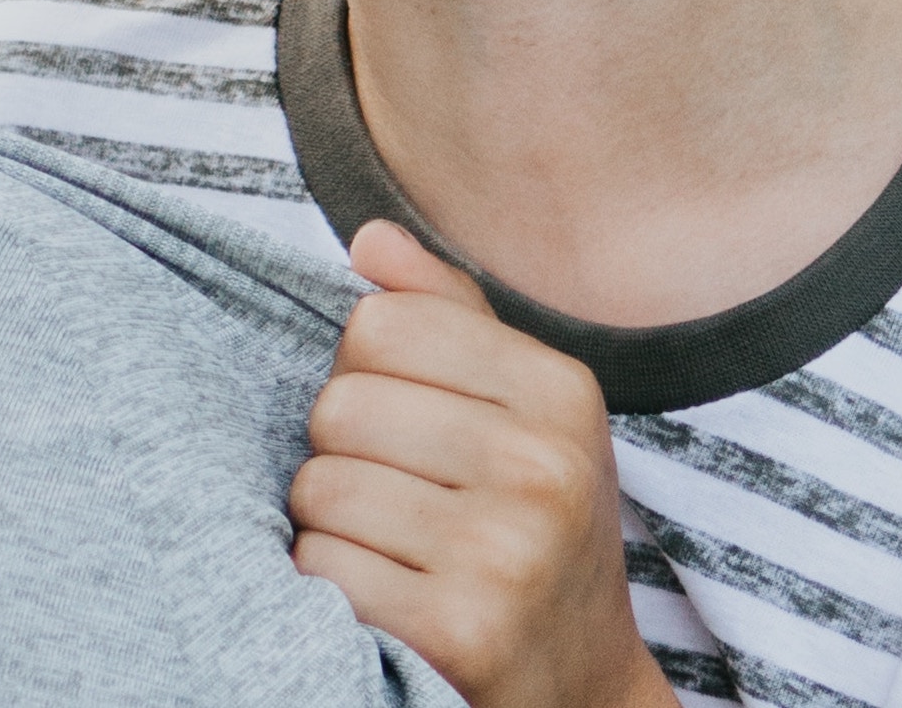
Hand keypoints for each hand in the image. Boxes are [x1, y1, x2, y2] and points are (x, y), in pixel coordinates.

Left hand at [290, 222, 674, 707]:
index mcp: (560, 391)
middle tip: (402, 499)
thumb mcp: (521, 411)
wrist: (583, 690)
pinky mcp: (463, 629)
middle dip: (344, 453)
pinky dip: (332, 586)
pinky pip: (321, 567)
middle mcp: (545, 465)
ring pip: (319, 487)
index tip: (410, 423)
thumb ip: (445, 313)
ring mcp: (508, 550)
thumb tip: (368, 240)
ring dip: (331, 525)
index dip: (366, 373)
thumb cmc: (532, 528)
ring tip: (396, 551)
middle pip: (339, 405)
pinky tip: (389, 599)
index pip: (378, 324)